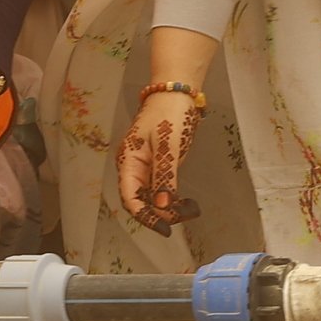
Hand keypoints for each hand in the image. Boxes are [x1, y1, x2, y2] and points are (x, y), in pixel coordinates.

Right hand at [116, 87, 204, 234]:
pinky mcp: (159, 165)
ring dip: (171, 208)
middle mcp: (134, 167)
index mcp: (128, 161)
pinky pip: (163, 188)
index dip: (146, 217)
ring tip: (192, 209)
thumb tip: (163, 206)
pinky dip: (175, 198)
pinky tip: (188, 203)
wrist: (177, 91)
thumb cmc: (169, 112)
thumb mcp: (168, 146)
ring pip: (154, 197)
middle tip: (185, 216)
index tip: (165, 229)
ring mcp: (146, 167)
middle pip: (142, 201)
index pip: (131, 198)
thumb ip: (165, 176)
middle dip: (162, 213)